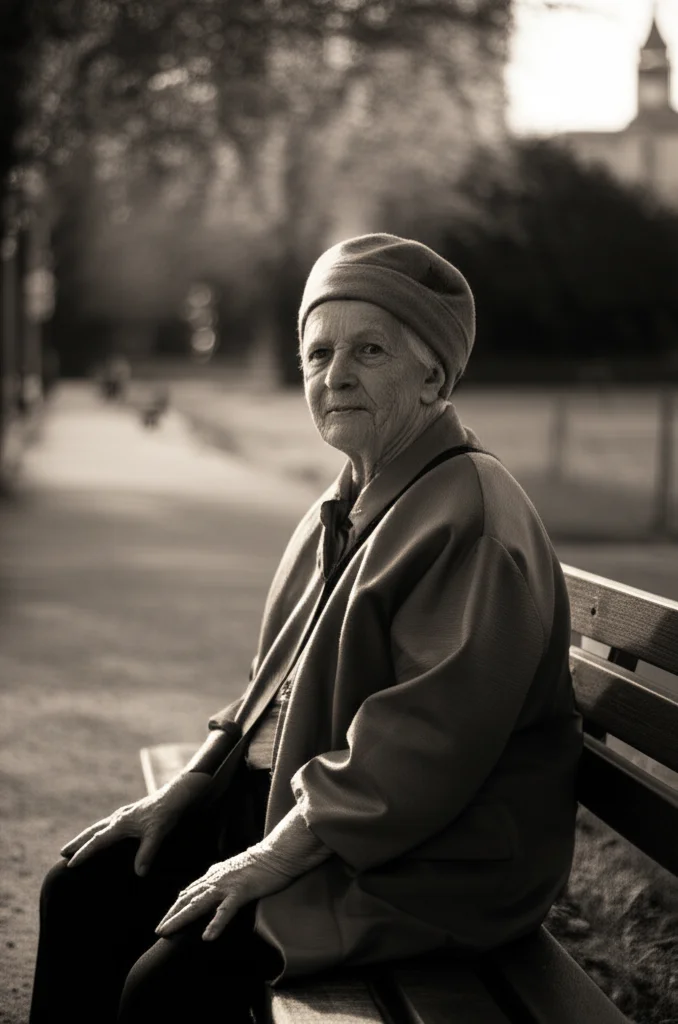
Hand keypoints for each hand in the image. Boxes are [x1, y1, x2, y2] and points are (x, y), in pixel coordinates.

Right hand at [60, 773, 209, 875]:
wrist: (182, 790)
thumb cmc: (170, 809)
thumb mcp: (159, 831)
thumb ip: (148, 851)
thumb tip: (138, 873)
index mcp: (122, 822)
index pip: (98, 841)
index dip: (84, 853)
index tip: (69, 865)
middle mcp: (121, 817)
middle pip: (94, 831)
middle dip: (79, 842)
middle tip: (62, 853)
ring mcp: (128, 813)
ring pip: (103, 826)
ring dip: (90, 835)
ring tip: (80, 844)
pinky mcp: (136, 813)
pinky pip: (114, 824)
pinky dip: (104, 831)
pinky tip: (109, 834)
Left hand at [155, 846, 290, 941]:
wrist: (279, 852)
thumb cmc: (263, 862)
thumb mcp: (237, 869)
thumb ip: (224, 877)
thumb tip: (213, 883)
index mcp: (216, 874)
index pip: (190, 891)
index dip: (176, 906)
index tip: (166, 919)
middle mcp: (216, 879)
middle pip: (187, 898)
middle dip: (171, 914)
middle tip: (159, 930)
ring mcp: (227, 885)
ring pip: (198, 904)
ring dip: (180, 919)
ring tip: (167, 932)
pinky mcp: (241, 891)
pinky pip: (226, 910)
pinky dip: (215, 923)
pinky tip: (207, 936)